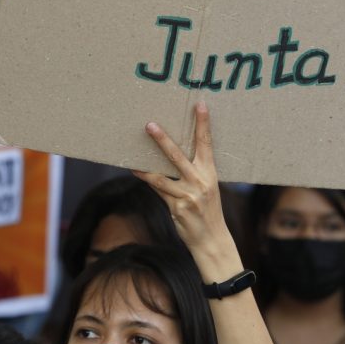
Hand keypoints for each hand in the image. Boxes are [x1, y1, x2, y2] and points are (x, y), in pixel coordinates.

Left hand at [133, 103, 231, 255]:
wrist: (212, 239)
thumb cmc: (207, 209)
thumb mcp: (206, 187)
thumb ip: (191, 172)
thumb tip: (169, 155)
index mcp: (210, 173)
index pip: (206, 143)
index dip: (203, 124)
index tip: (200, 104)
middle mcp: (200, 181)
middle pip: (178, 156)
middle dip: (163, 140)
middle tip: (150, 124)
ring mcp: (188, 194)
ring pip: (161, 175)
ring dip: (145, 164)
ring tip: (132, 155)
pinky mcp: (176, 206)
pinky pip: (156, 189)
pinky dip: (145, 178)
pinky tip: (135, 169)